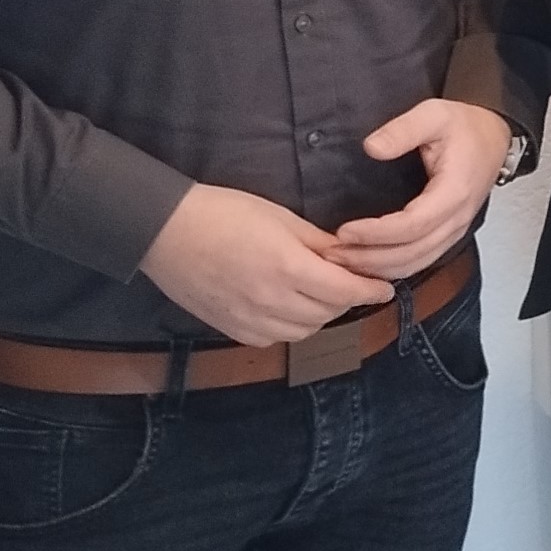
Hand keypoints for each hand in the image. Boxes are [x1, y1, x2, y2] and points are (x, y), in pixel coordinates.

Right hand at [139, 184, 392, 344]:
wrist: (165, 230)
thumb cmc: (225, 213)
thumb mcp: (282, 219)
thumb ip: (321, 244)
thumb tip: (353, 257)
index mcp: (288, 268)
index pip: (346, 291)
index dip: (371, 291)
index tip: (385, 289)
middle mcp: (272, 300)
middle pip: (330, 311)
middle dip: (346, 297)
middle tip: (348, 281)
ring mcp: (250, 319)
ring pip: (306, 329)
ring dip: (320, 313)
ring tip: (317, 291)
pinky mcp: (232, 329)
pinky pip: (277, 337)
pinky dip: (292, 325)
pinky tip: (287, 305)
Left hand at [328, 98, 514, 280]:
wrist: (493, 137)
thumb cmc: (465, 127)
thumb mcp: (434, 114)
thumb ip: (402, 130)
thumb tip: (372, 147)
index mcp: (454, 191)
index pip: (413, 225)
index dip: (377, 233)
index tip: (345, 230)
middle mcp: (458, 218)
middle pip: (412, 253)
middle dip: (370, 258)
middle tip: (333, 254)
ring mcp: (455, 229)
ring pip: (416, 262)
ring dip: (379, 267)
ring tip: (343, 260)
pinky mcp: (449, 234)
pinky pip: (421, 260)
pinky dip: (393, 267)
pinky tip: (367, 262)